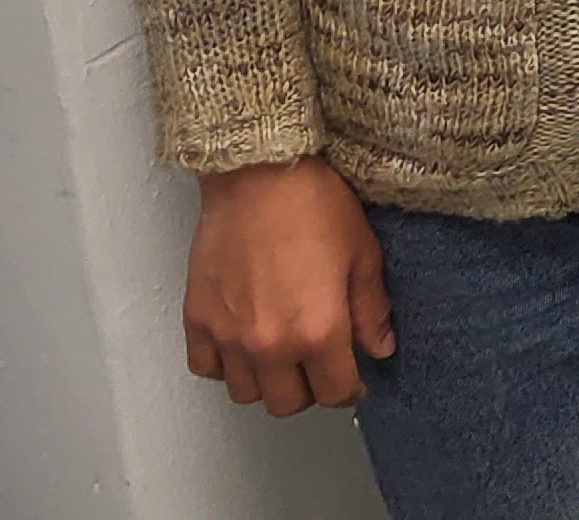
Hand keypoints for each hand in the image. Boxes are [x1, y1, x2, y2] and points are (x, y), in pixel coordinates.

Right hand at [184, 157, 390, 415]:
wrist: (259, 175)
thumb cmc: (315, 206)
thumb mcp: (363, 254)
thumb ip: (372, 310)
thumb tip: (380, 348)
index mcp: (317, 331)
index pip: (334, 392)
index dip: (349, 390)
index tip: (353, 380)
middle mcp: (269, 344)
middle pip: (286, 404)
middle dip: (308, 391)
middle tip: (318, 366)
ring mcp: (228, 335)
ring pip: (245, 393)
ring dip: (266, 382)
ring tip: (281, 355)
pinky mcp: (198, 320)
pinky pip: (206, 368)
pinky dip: (225, 365)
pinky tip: (243, 343)